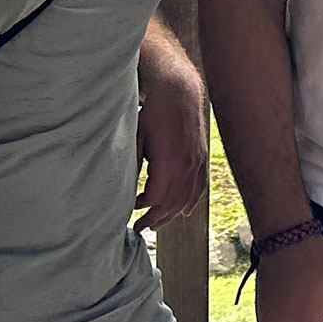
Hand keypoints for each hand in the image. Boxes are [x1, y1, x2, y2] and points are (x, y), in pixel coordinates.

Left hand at [133, 66, 207, 231]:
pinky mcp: (201, 158)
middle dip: (156, 218)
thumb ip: (132, 164)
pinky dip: (192, 201)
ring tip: (158, 223)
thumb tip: (121, 188)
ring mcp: (196, 163)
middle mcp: (186, 167)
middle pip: (172, 203)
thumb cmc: (153, 114)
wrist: (179, 93)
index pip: (155, 198)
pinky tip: (185, 212)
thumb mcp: (136, 138)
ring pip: (186, 198)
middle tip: (141, 228)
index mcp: (168, 164)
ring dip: (172, 214)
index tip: (130, 207)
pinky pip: (199, 187)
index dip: (142, 207)